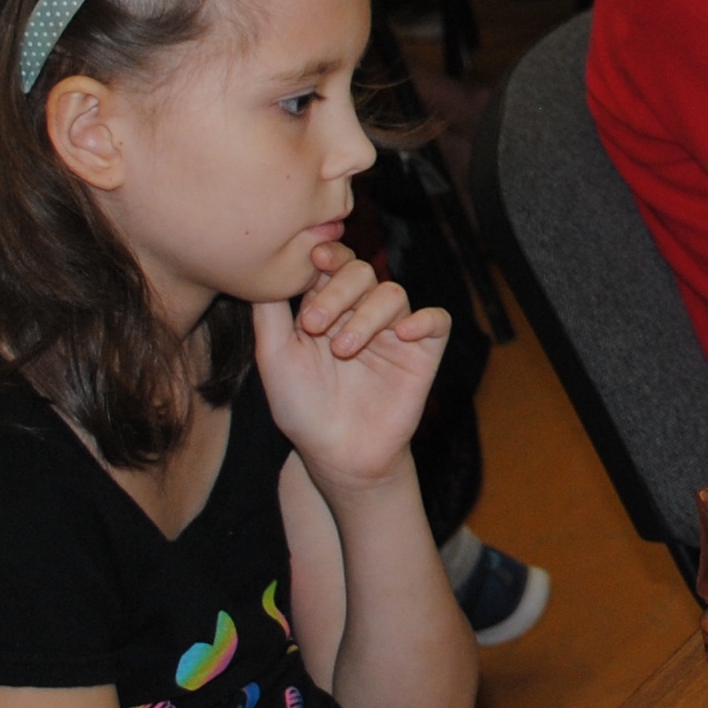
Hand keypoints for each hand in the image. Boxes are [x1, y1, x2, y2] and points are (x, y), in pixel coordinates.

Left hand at [252, 236, 449, 492]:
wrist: (336, 452)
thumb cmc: (302, 406)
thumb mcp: (275, 356)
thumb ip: (269, 312)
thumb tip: (269, 266)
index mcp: (328, 306)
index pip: (333, 265)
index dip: (328, 255)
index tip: (315, 259)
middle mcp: (362, 312)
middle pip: (362, 272)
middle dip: (338, 291)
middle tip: (314, 324)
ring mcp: (395, 330)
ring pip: (393, 293)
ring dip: (367, 315)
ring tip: (343, 350)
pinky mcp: (424, 352)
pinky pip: (437, 320)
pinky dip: (424, 319)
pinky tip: (403, 334)